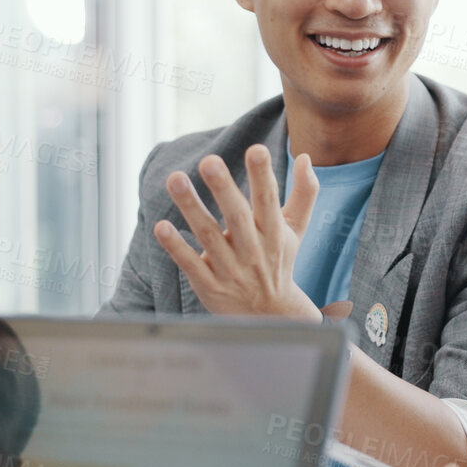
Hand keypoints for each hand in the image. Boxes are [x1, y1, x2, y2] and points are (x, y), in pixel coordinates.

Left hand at [154, 144, 320, 319]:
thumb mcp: (295, 230)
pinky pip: (191, 265)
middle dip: (223, 188)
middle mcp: (253, 250)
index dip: (263, 175)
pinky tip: (161, 227)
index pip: (269, 200)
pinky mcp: (210, 287)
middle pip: (238, 216)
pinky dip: (176, 248)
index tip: (256, 150)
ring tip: (175, 179)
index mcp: (274, 232)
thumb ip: (304, 194)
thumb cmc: (278, 262)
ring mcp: (230, 270)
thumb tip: (306, 158)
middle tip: (209, 161)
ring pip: (208, 236)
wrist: (270, 316)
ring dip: (191, 207)